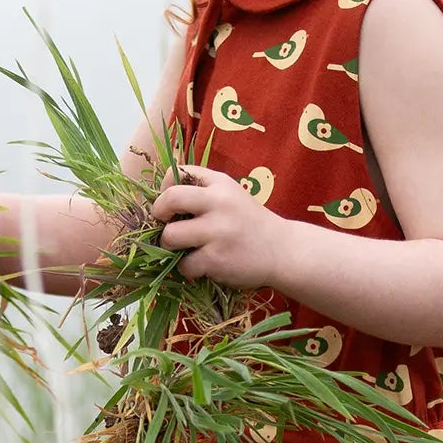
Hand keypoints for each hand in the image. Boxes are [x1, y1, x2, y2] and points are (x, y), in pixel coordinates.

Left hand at [151, 165, 290, 289]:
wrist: (283, 251)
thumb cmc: (250, 223)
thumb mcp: (231, 194)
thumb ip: (202, 189)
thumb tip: (162, 197)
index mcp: (220, 184)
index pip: (177, 173)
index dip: (164, 189)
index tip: (170, 204)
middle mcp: (219, 203)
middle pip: (169, 199)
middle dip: (158, 214)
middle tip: (166, 225)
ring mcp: (217, 232)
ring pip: (170, 236)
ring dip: (171, 246)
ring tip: (186, 249)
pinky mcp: (216, 259)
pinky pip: (184, 265)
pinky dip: (189, 268)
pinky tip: (203, 265)